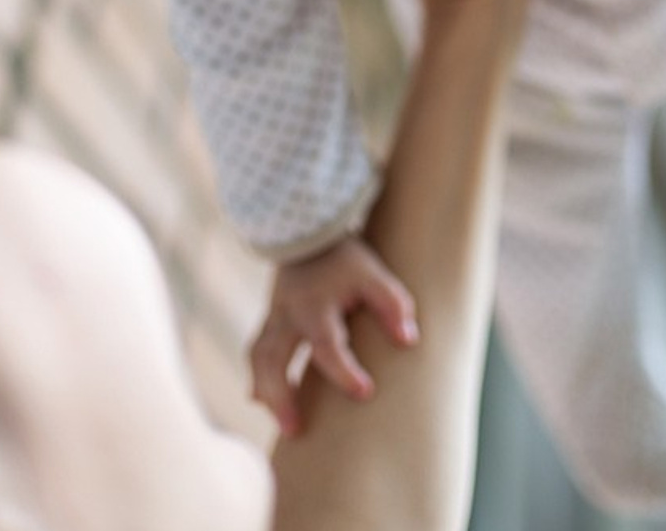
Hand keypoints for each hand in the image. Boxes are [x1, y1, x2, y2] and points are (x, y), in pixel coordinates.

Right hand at [248, 235, 417, 436]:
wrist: (312, 233)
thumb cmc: (346, 259)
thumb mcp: (373, 273)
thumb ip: (392, 303)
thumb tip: (408, 340)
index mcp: (315, 305)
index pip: (327, 345)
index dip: (344, 371)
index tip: (365, 392)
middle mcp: (288, 314)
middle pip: (273, 359)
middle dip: (281, 395)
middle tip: (296, 431)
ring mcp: (274, 317)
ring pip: (258, 359)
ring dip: (268, 393)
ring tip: (287, 425)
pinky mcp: (270, 321)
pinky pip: (257, 353)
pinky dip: (260, 379)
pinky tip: (265, 400)